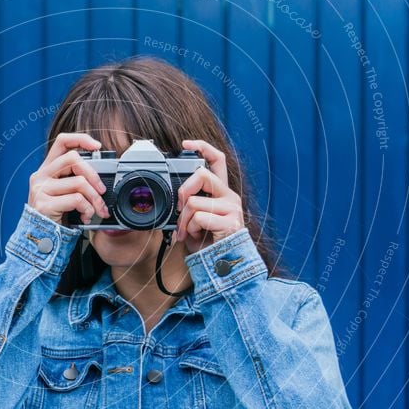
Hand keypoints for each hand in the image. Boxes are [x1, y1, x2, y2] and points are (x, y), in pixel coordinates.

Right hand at [28, 133, 110, 224]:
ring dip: (95, 198)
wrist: (41, 237)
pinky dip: (87, 209)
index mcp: (47, 168)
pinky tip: (86, 216)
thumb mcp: (65, 192)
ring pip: (79, 182)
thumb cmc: (56, 214)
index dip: (81, 139)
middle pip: (73, 159)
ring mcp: (41, 189)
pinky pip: (76, 200)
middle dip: (94, 175)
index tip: (97, 146)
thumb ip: (75, 179)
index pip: (62, 142)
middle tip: (102, 190)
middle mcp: (41, 176)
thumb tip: (100, 175)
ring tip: (97, 209)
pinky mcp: (44, 204)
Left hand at [175, 139, 245, 253]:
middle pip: (202, 174)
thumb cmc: (207, 243)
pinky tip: (196, 237)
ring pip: (194, 201)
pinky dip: (190, 229)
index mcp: (221, 192)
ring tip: (188, 231)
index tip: (185, 143)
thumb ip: (189, 203)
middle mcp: (230, 196)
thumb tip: (176, 196)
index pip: (217, 160)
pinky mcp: (231, 222)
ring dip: (184, 220)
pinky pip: (198, 217)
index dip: (202, 147)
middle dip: (183, 191)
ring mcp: (232, 208)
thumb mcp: (194, 218)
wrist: (220, 265)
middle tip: (180, 208)